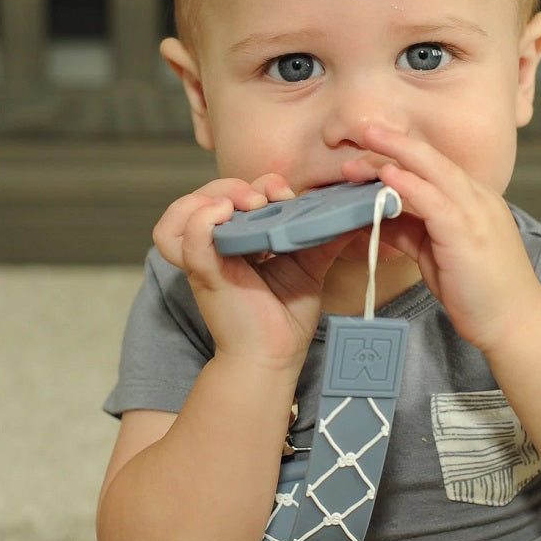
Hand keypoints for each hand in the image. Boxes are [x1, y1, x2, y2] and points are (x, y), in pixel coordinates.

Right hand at [153, 174, 351, 367]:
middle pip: (207, 194)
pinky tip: (224, 214)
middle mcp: (217, 246)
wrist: (275, 356)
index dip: (259, 184)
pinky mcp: (203, 272)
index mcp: (238, 241)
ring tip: (245, 206)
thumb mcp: (309, 266)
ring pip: (182, 210)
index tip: (286, 195)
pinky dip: (200, 217)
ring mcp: (206, 259)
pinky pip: (183, 236)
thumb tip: (358, 213)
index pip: (234, 195)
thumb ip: (326, 237)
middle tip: (266, 198)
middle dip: (235, 185)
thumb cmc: (286, 316)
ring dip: (212, 196)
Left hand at [342, 126, 540, 351]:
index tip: (371, 147)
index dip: (403, 153)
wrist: (513, 322)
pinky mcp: (467, 233)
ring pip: (435, 170)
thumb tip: (378, 214)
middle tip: (366, 129)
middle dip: (398, 142)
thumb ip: (411, 230)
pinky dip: (409, 184)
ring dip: (398, 153)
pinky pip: (434, 200)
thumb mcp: (436, 252)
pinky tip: (388, 175)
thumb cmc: (478, 290)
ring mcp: (476, 213)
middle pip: (434, 160)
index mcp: (473, 200)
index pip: (435, 167)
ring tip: (369, 138)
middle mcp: (478, 199)